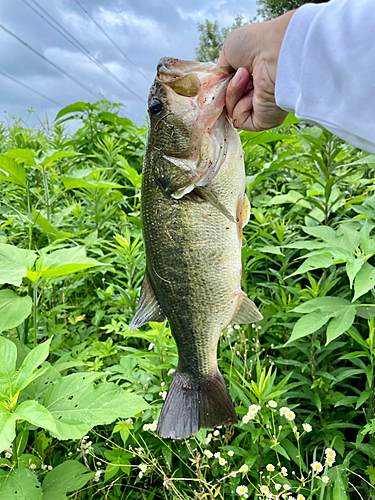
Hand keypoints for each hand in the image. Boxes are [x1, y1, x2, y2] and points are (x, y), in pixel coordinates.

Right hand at [217, 10, 295, 131]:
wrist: (276, 50)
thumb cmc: (258, 43)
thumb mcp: (229, 50)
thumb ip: (219, 72)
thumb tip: (213, 87)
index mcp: (251, 78)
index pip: (228, 91)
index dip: (221, 87)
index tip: (219, 78)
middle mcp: (256, 94)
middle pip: (227, 102)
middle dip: (227, 88)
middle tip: (238, 72)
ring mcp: (259, 108)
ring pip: (231, 112)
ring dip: (232, 94)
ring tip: (245, 76)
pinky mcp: (262, 121)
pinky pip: (239, 121)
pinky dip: (240, 107)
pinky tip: (252, 93)